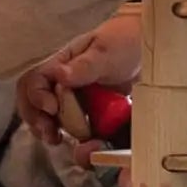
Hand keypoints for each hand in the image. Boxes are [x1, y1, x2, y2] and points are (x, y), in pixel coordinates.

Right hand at [15, 16, 141, 146]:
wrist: (152, 54)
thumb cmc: (126, 41)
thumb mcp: (107, 51)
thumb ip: (85, 65)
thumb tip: (59, 76)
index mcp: (62, 64)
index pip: (35, 80)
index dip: (37, 96)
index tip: (52, 109)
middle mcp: (63, 83)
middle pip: (34, 102)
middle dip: (37, 119)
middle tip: (50, 134)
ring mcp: (76, 99)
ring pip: (49, 117)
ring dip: (49, 130)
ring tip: (56, 140)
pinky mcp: (91, 114)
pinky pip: (74, 128)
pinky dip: (73, 138)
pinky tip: (80, 144)